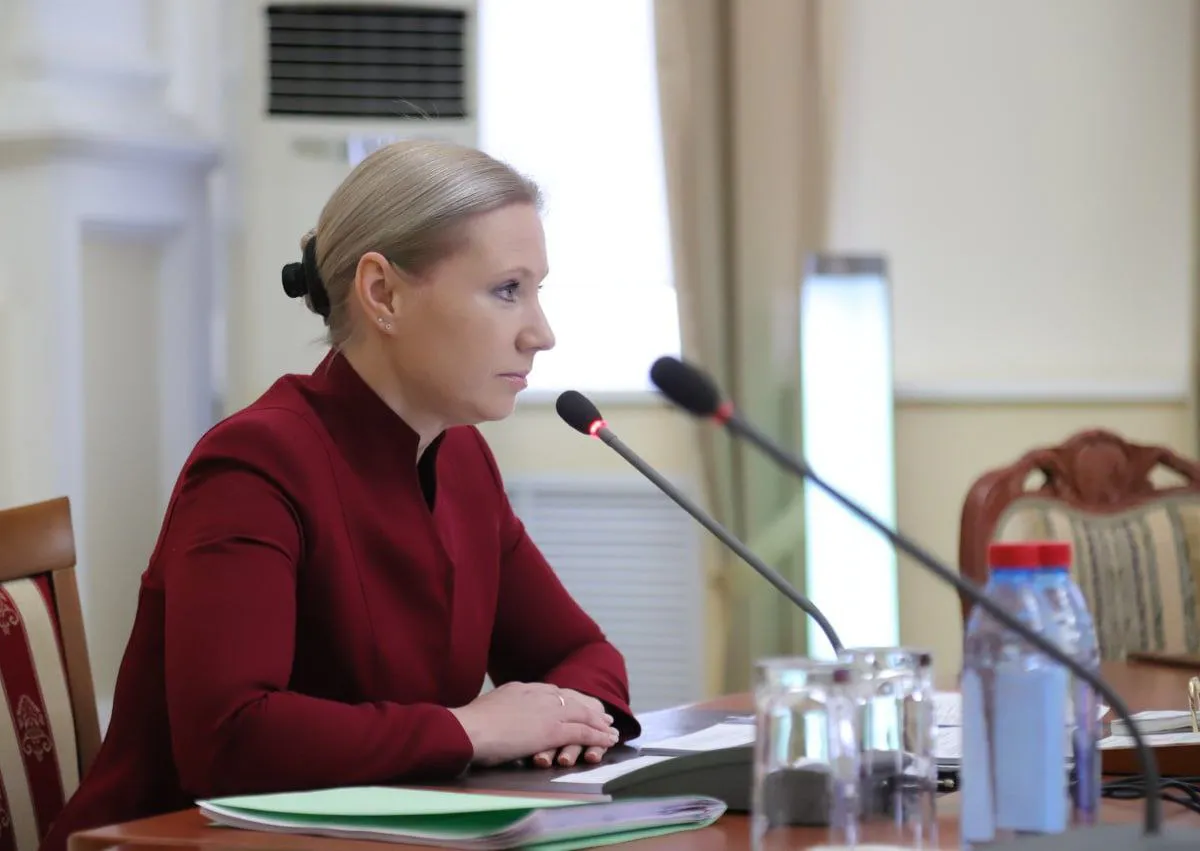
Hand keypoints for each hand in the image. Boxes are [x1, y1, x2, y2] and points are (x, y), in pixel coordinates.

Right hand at [448, 682, 618, 766]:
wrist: (467, 730)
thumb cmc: (467, 726)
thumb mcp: (485, 710)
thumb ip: (498, 711)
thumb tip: (496, 718)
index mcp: (520, 689)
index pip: (550, 692)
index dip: (566, 699)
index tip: (574, 703)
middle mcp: (536, 695)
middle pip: (570, 699)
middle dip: (588, 707)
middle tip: (602, 715)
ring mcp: (546, 712)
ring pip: (581, 714)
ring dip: (598, 722)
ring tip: (610, 729)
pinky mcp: (552, 730)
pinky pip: (582, 732)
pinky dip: (598, 735)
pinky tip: (608, 739)